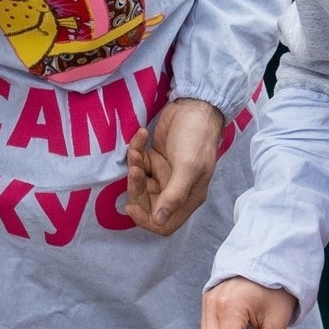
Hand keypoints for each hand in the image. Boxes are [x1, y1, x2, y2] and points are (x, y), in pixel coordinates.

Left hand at [124, 99, 226, 235]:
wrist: (195, 105)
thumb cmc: (197, 137)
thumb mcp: (188, 166)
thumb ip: (174, 195)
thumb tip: (159, 221)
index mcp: (188, 197)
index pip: (164, 224)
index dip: (146, 220)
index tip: (131, 206)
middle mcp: (175, 189)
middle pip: (147, 203)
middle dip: (137, 188)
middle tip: (135, 169)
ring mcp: (164, 174)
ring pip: (140, 182)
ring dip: (135, 167)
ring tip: (137, 151)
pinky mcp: (155, 158)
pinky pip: (138, 162)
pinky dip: (136, 150)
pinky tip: (141, 135)